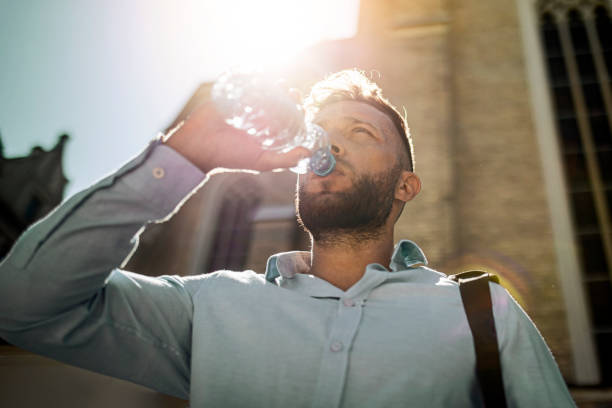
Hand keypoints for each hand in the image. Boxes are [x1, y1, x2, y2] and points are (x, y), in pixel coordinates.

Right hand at [163, 85, 308, 172]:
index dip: (298, 110)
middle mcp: (260, 118)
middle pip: (280, 102)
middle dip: (289, 95)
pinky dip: (256, 79)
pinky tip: (263, 78)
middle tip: (292, 92)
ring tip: (281, 85)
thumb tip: (308, 152)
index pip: (289, 118)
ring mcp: (247, 105)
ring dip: (276, 86)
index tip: (301, 105)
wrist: (199, 145)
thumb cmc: (230, 156)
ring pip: (266, 91)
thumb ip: (285, 160)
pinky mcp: (233, 95)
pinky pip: (247, 84)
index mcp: (269, 132)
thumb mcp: (261, 162)